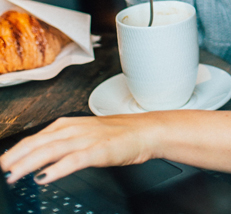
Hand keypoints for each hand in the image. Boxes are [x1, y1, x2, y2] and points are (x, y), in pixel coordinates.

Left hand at [0, 114, 163, 184]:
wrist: (145, 131)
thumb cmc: (117, 134)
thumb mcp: (85, 134)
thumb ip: (64, 143)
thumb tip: (42, 158)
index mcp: (69, 124)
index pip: (36, 137)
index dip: (17, 149)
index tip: (4, 160)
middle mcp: (74, 129)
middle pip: (39, 143)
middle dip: (17, 156)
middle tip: (2, 168)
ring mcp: (86, 139)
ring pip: (51, 150)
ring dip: (29, 163)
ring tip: (14, 175)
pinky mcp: (99, 150)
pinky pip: (74, 160)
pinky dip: (57, 168)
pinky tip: (45, 177)